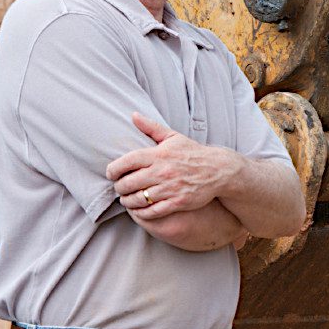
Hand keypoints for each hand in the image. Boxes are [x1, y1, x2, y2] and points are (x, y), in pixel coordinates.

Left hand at [106, 112, 237, 218]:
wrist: (217, 170)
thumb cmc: (193, 153)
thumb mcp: (173, 137)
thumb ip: (151, 127)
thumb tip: (133, 115)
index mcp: (158, 154)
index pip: (127, 162)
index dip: (113, 169)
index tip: (111, 174)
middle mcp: (162, 171)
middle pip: (129, 183)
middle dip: (119, 187)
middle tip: (119, 188)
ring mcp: (170, 188)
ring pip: (139, 199)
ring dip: (128, 201)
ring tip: (126, 200)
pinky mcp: (178, 202)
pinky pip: (153, 211)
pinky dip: (142, 212)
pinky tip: (139, 210)